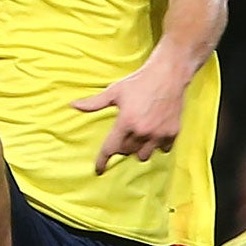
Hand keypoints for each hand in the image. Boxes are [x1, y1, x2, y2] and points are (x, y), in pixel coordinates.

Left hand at [80, 56, 187, 172]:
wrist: (168, 74)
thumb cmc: (140, 81)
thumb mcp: (115, 91)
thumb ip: (94, 103)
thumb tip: (73, 105)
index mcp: (126, 121)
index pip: (110, 148)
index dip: (102, 161)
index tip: (98, 170)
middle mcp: (142, 130)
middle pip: (126, 152)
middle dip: (122, 146)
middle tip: (125, 134)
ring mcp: (158, 133)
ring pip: (143, 155)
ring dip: (138, 149)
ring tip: (139, 136)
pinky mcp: (173, 133)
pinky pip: (162, 150)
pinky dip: (157, 145)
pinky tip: (155, 134)